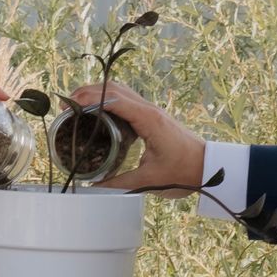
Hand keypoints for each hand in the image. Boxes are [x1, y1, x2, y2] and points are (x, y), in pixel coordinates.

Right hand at [66, 78, 206, 193]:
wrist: (210, 167)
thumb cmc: (185, 172)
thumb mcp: (150, 180)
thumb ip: (119, 185)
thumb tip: (93, 189)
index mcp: (148, 120)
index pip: (113, 99)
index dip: (89, 99)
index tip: (69, 106)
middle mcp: (149, 110)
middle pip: (113, 88)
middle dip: (87, 92)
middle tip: (66, 106)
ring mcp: (151, 111)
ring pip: (120, 90)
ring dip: (97, 93)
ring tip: (77, 106)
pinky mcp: (152, 117)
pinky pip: (126, 100)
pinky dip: (108, 100)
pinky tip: (97, 114)